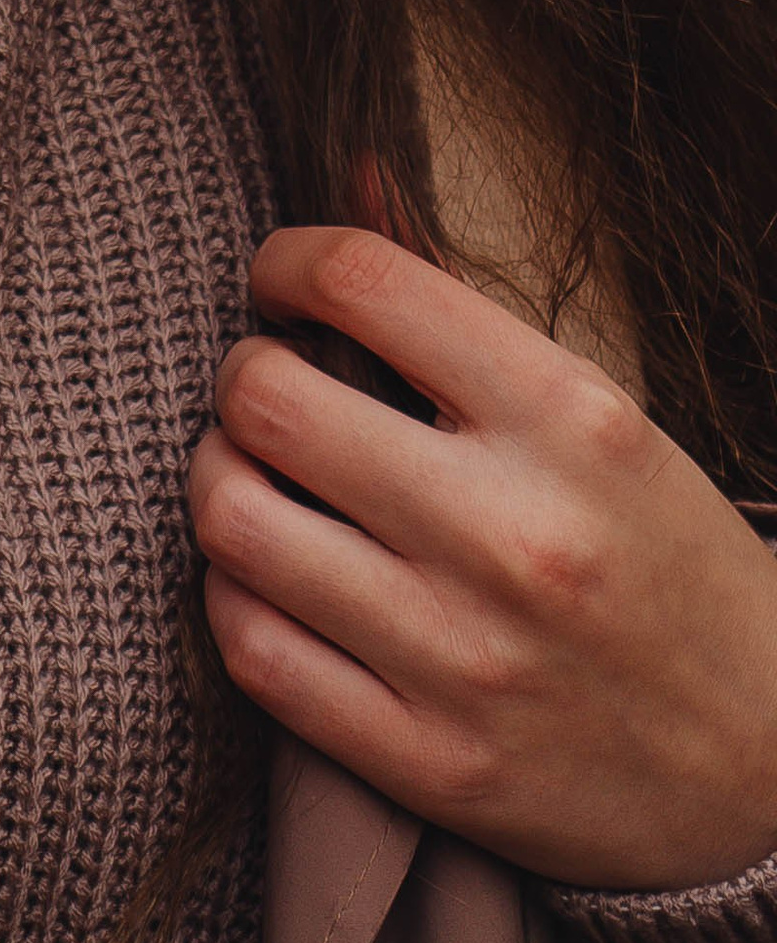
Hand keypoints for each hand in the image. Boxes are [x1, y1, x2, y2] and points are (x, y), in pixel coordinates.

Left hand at [190, 223, 776, 890]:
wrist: (770, 771)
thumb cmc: (662, 561)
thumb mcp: (594, 413)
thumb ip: (455, 301)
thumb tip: (354, 171)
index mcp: (570, 420)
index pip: (362, 282)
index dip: (286, 263)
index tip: (282, 283)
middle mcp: (513, 532)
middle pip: (266, 397)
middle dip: (243, 375)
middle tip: (267, 387)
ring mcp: (466, 656)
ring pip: (234, 519)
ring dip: (220, 479)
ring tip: (255, 476)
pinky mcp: (431, 763)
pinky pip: (252, 649)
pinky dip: (233, 595)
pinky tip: (270, 576)